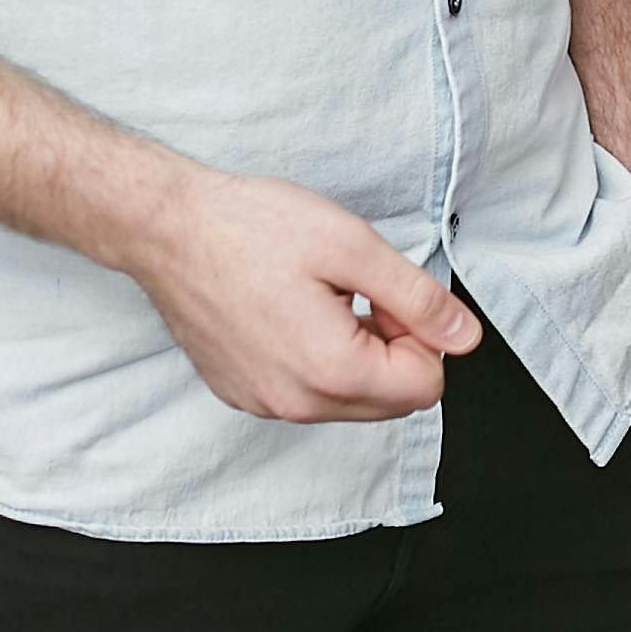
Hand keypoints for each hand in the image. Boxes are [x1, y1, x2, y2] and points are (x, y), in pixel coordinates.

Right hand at [121, 168, 481, 421]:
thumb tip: (464, 337)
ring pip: (351, 400)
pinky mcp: (242, 393)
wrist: (166, 228)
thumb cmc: (251, 227)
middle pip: (391, 401)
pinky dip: (319, 359)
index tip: (387, 294)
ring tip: (323, 298)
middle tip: (359, 292)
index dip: (422, 334)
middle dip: (393, 347)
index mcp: (331, 371)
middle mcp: (295, 403)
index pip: (425, 386)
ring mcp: (263, 404)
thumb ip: (418, 299)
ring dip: (358, 354)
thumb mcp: (353, 247)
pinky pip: (308, 394)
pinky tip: (292, 312)